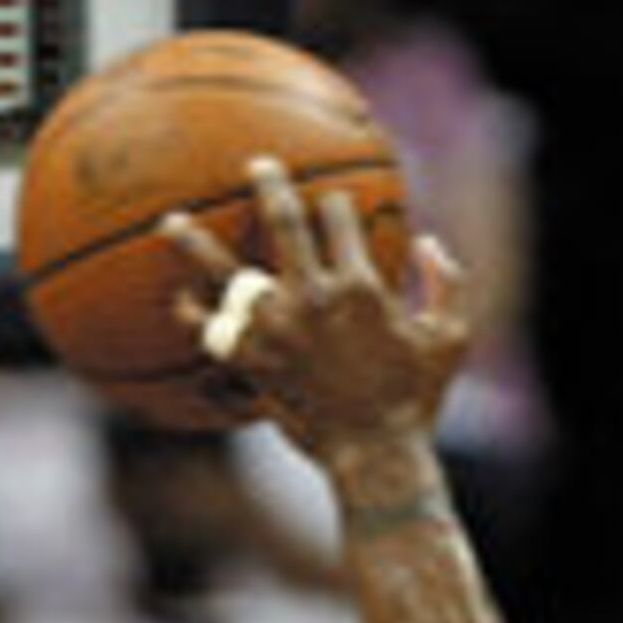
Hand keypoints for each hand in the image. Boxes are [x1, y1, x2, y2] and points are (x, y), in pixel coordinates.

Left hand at [168, 153, 469, 464]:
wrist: (375, 456)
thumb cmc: (416, 400)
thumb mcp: (451, 337)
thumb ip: (447, 282)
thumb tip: (427, 242)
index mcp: (360, 284)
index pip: (339, 218)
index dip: (334, 204)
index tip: (330, 203)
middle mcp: (312, 298)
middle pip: (282, 223)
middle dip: (268, 186)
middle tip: (255, 166)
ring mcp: (276, 331)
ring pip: (226, 274)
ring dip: (196, 247)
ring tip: (171, 224)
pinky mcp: (253, 365)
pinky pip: (210, 334)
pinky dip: (191, 317)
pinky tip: (179, 303)